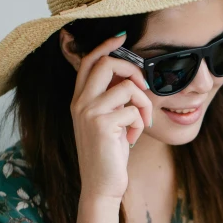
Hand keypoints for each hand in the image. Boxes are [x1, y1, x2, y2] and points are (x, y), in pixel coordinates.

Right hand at [70, 33, 152, 200]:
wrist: (101, 186)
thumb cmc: (109, 154)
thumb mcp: (107, 121)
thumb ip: (112, 98)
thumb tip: (132, 77)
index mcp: (79, 99)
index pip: (89, 60)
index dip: (106, 45)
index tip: (122, 37)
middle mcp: (79, 102)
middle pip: (107, 63)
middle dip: (133, 70)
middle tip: (143, 88)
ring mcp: (89, 112)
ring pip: (127, 87)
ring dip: (143, 104)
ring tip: (140, 123)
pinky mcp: (102, 124)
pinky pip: (134, 110)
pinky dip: (140, 123)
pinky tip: (132, 139)